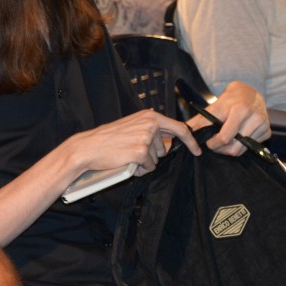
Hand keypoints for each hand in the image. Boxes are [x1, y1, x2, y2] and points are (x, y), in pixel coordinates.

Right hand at [62, 109, 200, 177]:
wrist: (88, 147)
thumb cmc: (107, 139)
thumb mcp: (131, 126)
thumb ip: (150, 130)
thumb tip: (167, 144)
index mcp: (149, 116)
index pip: (180, 128)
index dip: (190, 141)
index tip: (197, 151)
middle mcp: (151, 124)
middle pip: (165, 149)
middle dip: (152, 155)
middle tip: (131, 151)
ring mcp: (146, 138)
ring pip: (156, 160)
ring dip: (143, 162)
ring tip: (126, 155)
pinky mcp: (141, 152)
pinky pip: (148, 168)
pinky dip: (138, 169)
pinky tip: (126, 163)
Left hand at [190, 81, 270, 154]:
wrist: (250, 92)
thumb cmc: (230, 99)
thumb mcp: (214, 106)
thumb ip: (200, 119)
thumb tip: (185, 130)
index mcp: (240, 110)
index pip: (225, 137)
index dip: (213, 144)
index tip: (208, 143)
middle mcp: (255, 118)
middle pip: (234, 148)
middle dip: (221, 150)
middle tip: (214, 145)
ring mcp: (263, 126)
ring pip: (242, 150)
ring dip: (230, 149)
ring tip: (223, 142)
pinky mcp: (267, 132)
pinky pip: (251, 147)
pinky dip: (241, 146)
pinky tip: (236, 137)